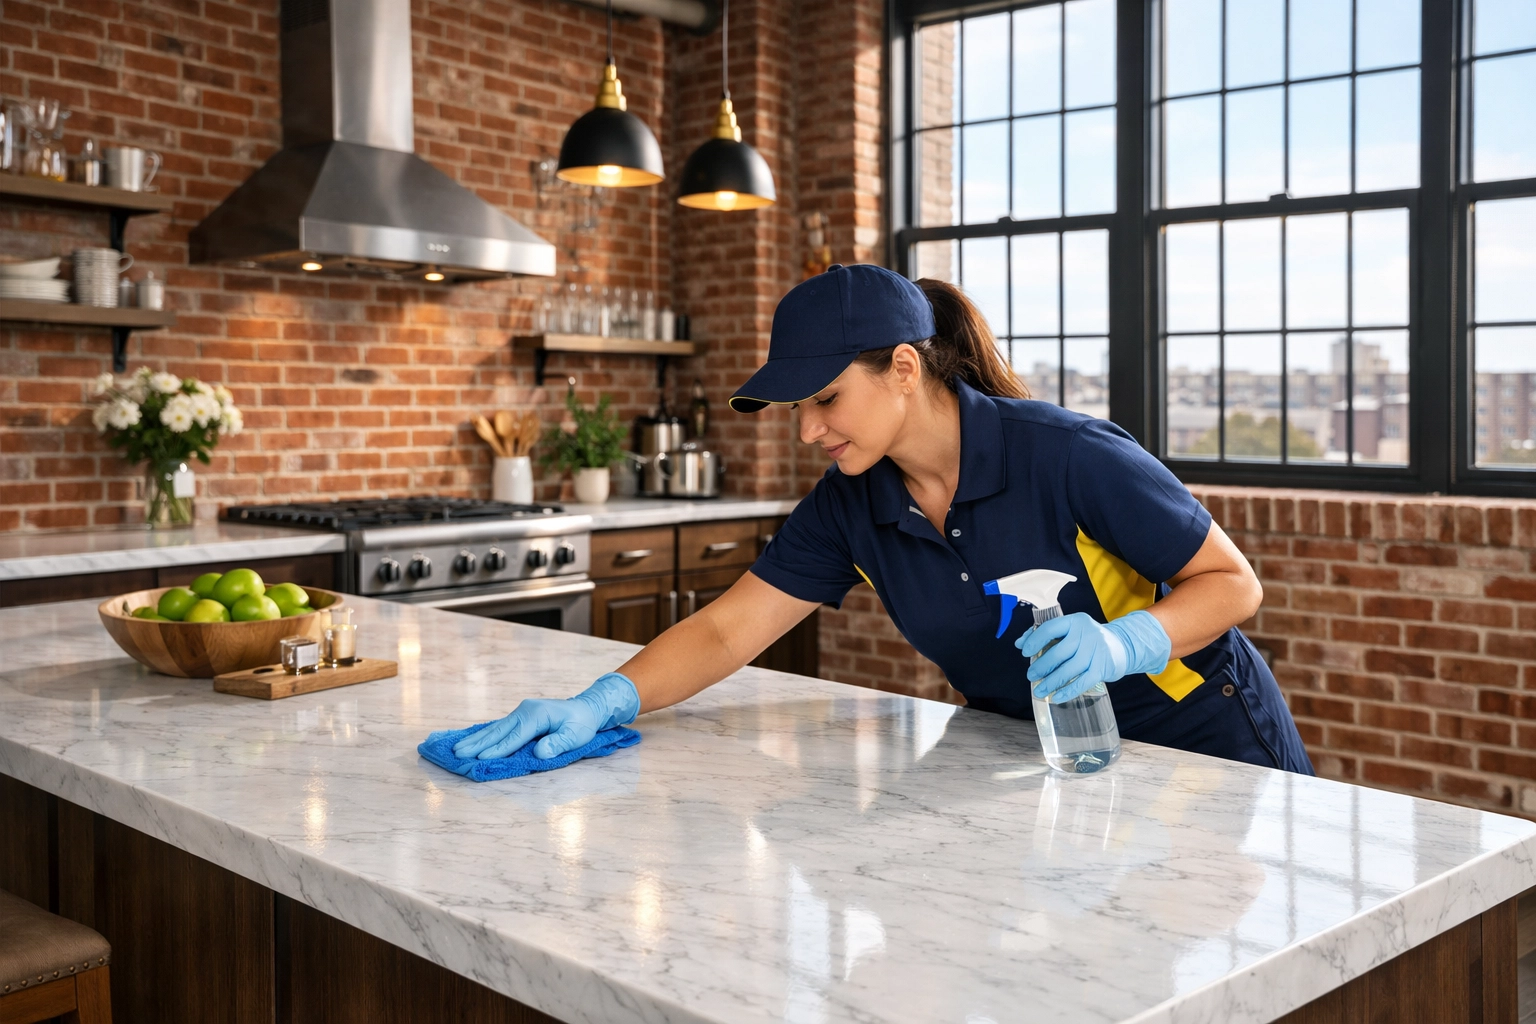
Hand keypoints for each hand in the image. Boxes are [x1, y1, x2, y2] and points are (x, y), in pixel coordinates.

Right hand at [451, 672, 640, 759]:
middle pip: (498, 731)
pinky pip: (499, 728)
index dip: (498, 749)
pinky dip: (485, 735)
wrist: (586, 708)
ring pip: (495, 728)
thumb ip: (558, 743)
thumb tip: (540, 752)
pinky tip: (472, 741)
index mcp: (536, 715)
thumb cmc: (581, 724)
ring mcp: (520, 712)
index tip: (479, 759)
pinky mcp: (519, 717)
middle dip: (478, 744)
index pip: (514, 736)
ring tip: (457, 748)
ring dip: (476, 739)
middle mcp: (524, 711)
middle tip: (458, 754)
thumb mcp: (576, 735)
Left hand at [1015, 610, 1170, 703]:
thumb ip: (1045, 634)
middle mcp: (1087, 633)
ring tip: (1039, 690)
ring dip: (1051, 682)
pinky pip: (1083, 682)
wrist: (1121, 646)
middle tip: (1030, 676)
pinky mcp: (1104, 667)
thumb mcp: (1069, 631)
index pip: (1050, 628)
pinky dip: (1068, 691)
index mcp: (1075, 621)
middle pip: (1059, 652)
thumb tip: (1019, 643)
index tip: (1025, 653)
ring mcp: (1097, 650)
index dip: (1035, 641)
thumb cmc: (1087, 640)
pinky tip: (1057, 697)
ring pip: (1069, 669)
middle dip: (1042, 666)